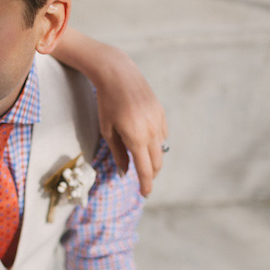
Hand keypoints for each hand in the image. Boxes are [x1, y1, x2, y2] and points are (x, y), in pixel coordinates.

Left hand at [95, 48, 166, 195]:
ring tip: (140, 158)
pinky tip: (145, 139)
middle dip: (150, 174)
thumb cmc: (107, 104)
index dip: (145, 184)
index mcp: (136, 138)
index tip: (145, 194)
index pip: (144, 169)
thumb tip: (124, 173)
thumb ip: (118, 153)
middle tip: (142, 180)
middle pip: (156, 163)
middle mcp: (152, 131)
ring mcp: (159, 122)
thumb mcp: (108, 131)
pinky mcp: (162, 113)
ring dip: (152, 158)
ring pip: (160, 149)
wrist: (119, 75)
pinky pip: (162, 135)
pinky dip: (155, 143)